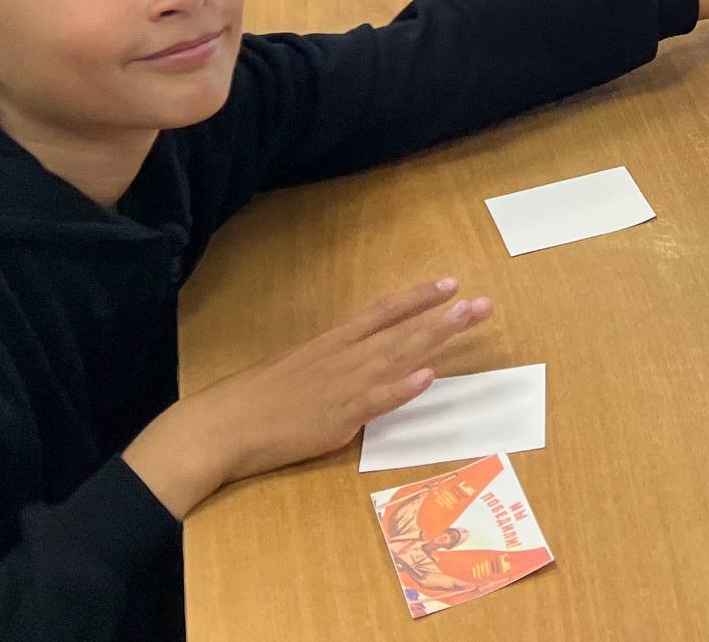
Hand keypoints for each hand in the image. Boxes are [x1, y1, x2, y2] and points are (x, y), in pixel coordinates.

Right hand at [123, 278, 490, 517]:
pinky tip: (427, 377)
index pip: (383, 312)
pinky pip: (375, 401)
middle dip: (444, 316)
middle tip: (483, 303)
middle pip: (402, 331)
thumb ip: (333, 365)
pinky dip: (401, 389)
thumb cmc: (257, 399)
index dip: (418, 297)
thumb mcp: (299, 368)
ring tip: (466, 320)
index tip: (450, 283)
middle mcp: (344, 358)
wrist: (224, 425)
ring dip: (435, 338)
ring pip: (397, 357)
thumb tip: (356, 364)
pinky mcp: (337, 419)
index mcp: (333, 343)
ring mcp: (343, 386)